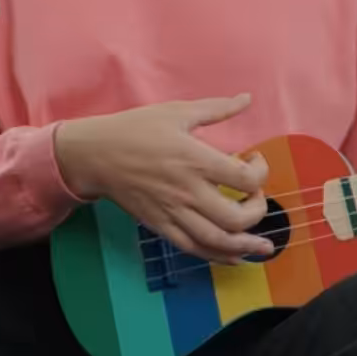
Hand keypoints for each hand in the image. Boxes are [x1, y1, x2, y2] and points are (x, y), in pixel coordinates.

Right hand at [53, 96, 273, 263]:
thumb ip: (216, 108)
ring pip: (218, 242)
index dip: (261, 172)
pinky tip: (234, 256)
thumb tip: (247, 98)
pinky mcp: (161, 226)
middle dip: (257, 210)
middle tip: (254, 196)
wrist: (95, 154)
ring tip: (261, 243)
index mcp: (196, 160)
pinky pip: (194, 249)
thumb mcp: (176, 111)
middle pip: (237, 218)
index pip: (246, 179)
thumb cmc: (136, 129)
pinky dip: (219, 257)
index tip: (254, 160)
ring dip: (246, 245)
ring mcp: (174, 213)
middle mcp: (189, 191)